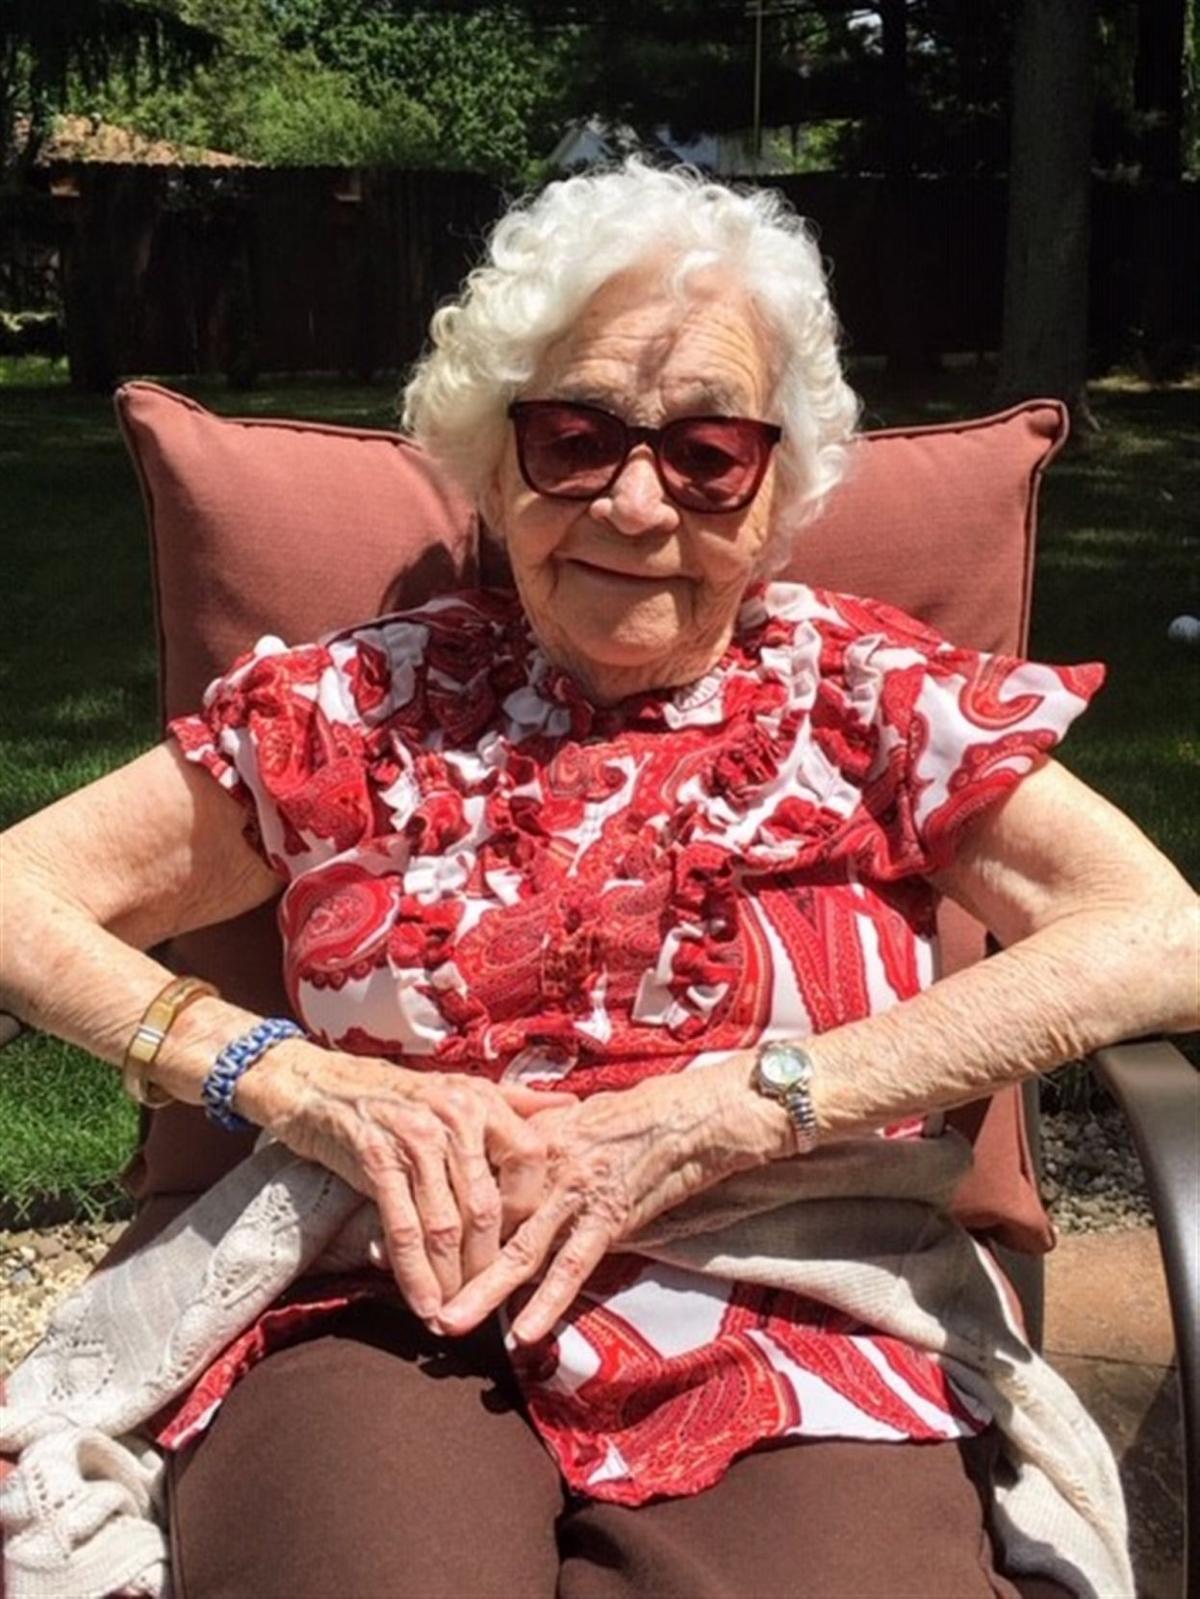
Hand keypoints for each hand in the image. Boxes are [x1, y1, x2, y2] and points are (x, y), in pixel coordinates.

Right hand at [241, 1042, 573, 1322]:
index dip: (530, 1207)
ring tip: (458, 1314)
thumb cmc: (397, 1094)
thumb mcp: (460, 1091)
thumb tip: (571, 1110)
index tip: (521, 1243)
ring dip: (454, 1278)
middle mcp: (453, 1115)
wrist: (321, 1084)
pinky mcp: (376, 1160)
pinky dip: (416, 1274)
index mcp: (481, 1100)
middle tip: (490, 1301)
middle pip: (488, 1204)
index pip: (530, 1157)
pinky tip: (424, 1304)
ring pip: (447, 1224)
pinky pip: (404, 1228)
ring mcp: (414, 1138)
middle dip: (490, 1262)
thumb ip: (516, 1104)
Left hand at [434, 1055, 790, 1344]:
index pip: (475, 1180)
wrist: (694, 1113)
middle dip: (449, 1260)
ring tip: (450, 1322)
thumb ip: (536, 1135)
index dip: (443, 1212)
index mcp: (532, 1136)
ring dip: (482, 1290)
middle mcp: (545, 1162)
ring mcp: (576, 1191)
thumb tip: (501, 1155)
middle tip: (414, 1293)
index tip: (413, 1240)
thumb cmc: (640, 1112)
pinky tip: (524, 1332)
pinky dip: (547, 1301)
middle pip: (484, 1219)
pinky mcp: (610, 1216)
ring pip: (519, 1248)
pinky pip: (572, 1265)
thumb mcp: (576, 1115)